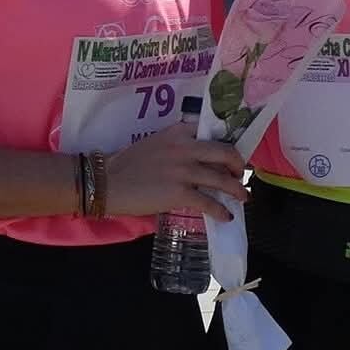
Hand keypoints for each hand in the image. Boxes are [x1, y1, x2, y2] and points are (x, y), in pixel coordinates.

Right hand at [99, 124, 247, 222]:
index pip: (211, 132)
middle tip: (240, 173)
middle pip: (225, 153)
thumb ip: (175, 147)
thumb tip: (196, 162)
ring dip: (237, 190)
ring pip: (222, 179)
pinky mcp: (180, 193)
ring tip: (242, 197)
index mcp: (178, 132)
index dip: (226, 142)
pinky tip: (225, 216)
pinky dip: (221, 211)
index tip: (231, 152)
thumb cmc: (126, 165)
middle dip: (238, 165)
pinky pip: (209, 202)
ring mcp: (184, 170)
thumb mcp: (154, 144)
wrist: (106, 182)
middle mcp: (185, 148)